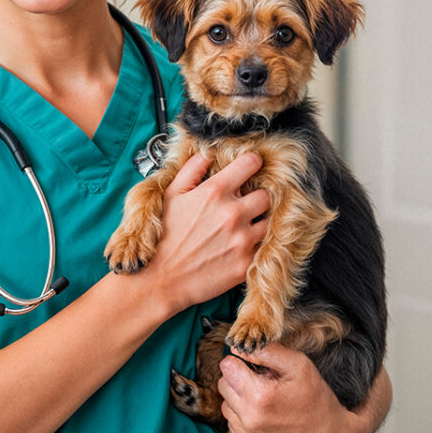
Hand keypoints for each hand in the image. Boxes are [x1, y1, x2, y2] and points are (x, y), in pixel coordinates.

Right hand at [145, 152, 269, 313]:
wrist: (161, 280)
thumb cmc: (164, 236)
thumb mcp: (171, 195)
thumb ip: (192, 169)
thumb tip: (208, 153)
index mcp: (215, 192)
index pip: (251, 163)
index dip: (252, 163)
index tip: (250, 169)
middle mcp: (233, 213)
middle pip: (266, 194)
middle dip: (257, 197)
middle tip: (245, 205)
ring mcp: (242, 239)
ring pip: (270, 221)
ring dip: (260, 222)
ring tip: (245, 227)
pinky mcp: (246, 263)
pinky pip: (265, 247)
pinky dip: (257, 245)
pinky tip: (242, 246)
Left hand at [218, 344, 391, 432]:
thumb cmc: (315, 400)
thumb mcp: (299, 366)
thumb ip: (268, 351)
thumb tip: (241, 346)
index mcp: (259, 396)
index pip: (227, 366)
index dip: (241, 360)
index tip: (256, 365)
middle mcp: (248, 417)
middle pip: (224, 383)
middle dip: (240, 377)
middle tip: (263, 380)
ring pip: (226, 402)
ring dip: (240, 396)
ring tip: (265, 397)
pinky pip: (232, 420)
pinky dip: (243, 413)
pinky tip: (263, 412)